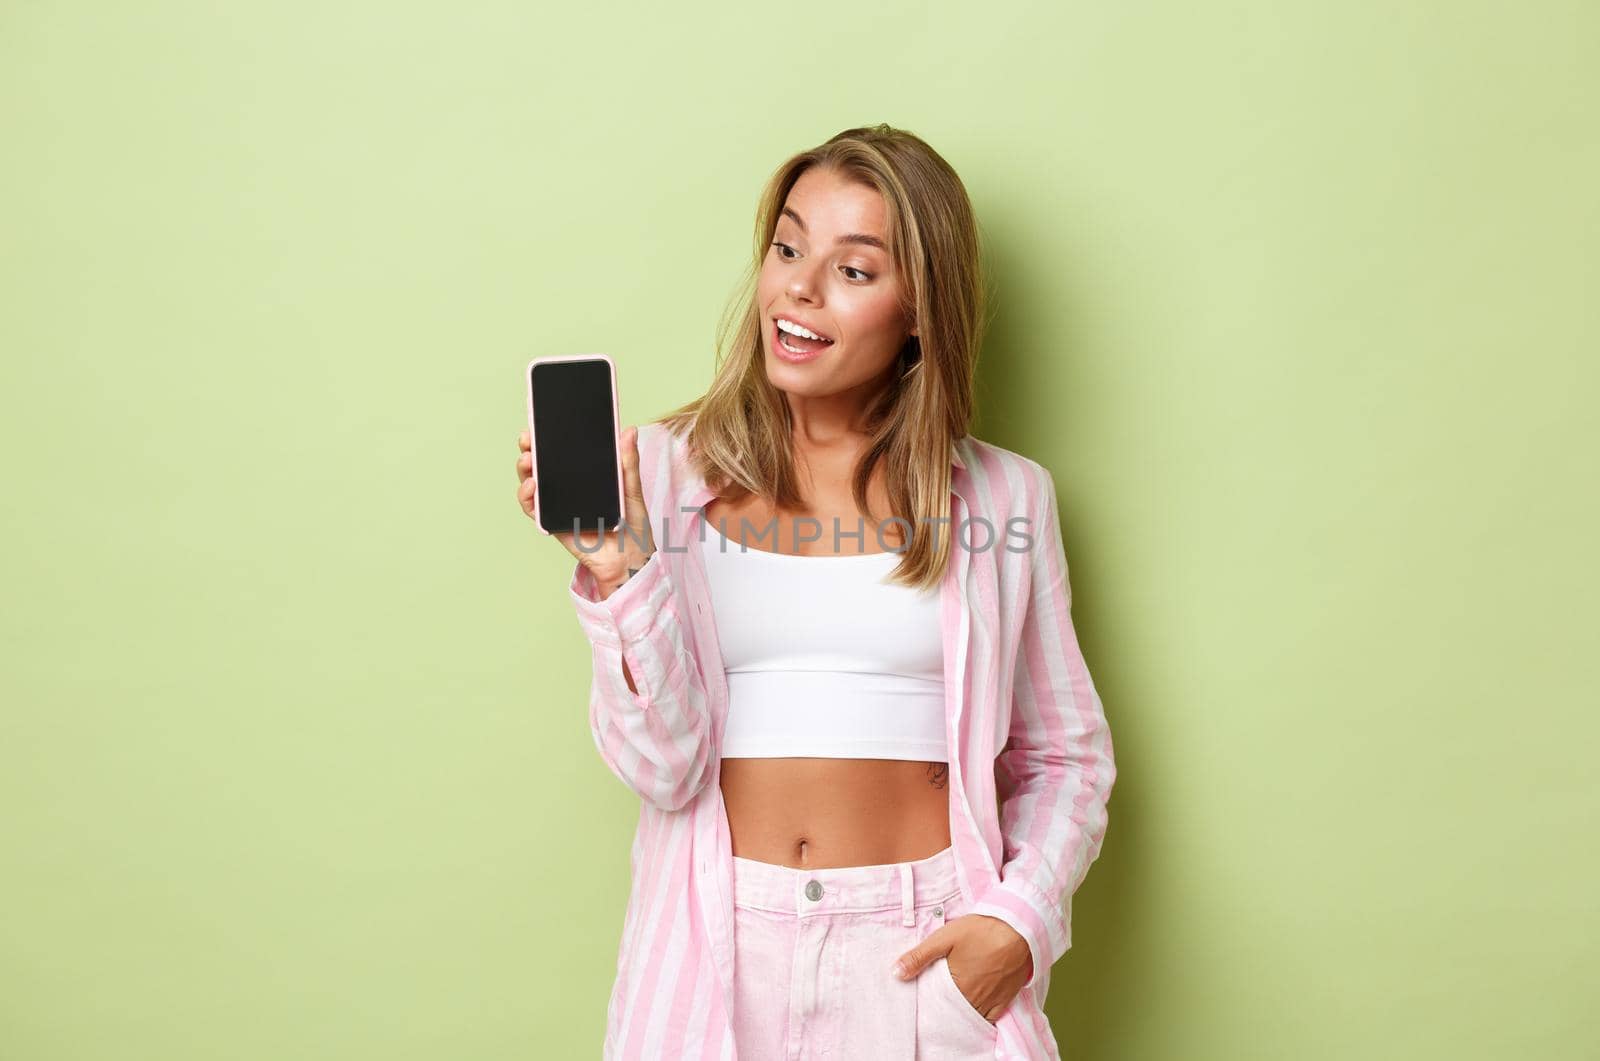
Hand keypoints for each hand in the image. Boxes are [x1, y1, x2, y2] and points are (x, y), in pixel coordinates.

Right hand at [516, 425, 654, 595]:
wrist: (629, 558)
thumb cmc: (633, 525)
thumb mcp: (632, 489)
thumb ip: (628, 462)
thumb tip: (628, 430)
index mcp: (586, 474)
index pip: (563, 451)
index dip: (550, 436)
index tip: (542, 421)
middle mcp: (568, 486)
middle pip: (542, 463)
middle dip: (530, 448)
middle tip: (527, 438)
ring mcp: (558, 504)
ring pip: (532, 482)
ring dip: (525, 468)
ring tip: (528, 459)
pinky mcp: (552, 522)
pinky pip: (533, 508)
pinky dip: (527, 496)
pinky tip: (532, 485)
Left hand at [891, 913, 1031, 1023]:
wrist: (1019, 927)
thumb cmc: (981, 930)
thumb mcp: (945, 938)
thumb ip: (920, 956)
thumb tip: (896, 973)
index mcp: (957, 985)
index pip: (937, 1004)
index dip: (930, 1002)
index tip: (925, 997)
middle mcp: (974, 998)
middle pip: (954, 1011)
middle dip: (945, 1007)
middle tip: (939, 999)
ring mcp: (991, 1000)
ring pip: (971, 1015)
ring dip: (962, 1011)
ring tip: (954, 1002)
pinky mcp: (1006, 998)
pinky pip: (991, 1017)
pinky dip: (981, 1016)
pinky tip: (974, 1008)